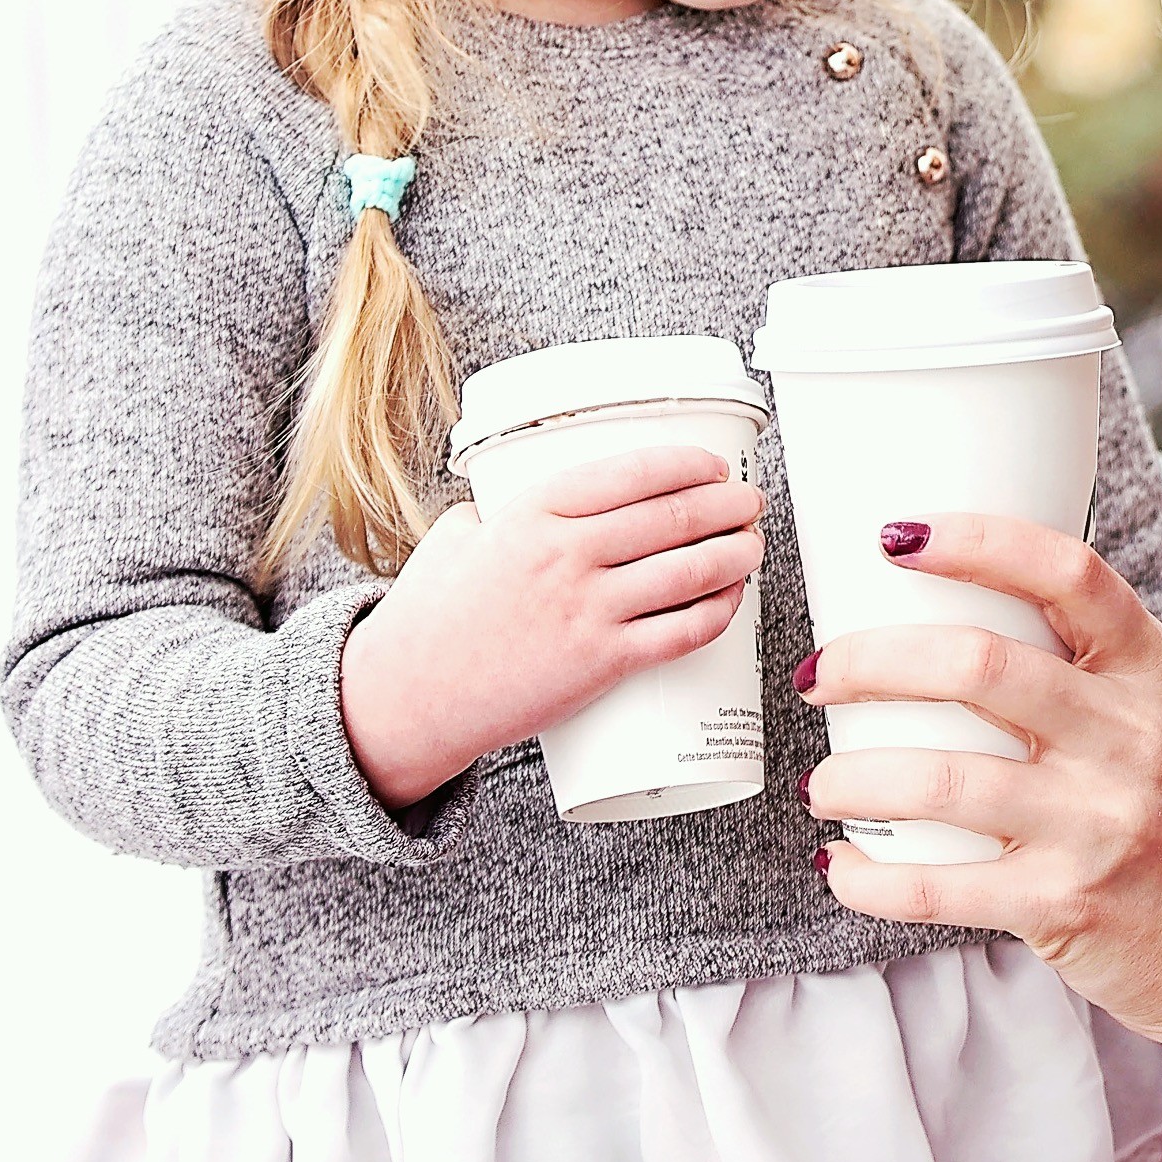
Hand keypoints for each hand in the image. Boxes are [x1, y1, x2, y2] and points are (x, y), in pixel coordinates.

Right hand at [339, 443, 762, 808]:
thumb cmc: (428, 619)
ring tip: (753, 545)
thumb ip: (494, 513)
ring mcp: (587, 610)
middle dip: (727, 504)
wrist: (408, 696)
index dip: (689, 465)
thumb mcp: (455, 539)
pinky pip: (680, 633)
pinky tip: (732, 601)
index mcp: (534, 512)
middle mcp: (566, 554)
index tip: (715, 466)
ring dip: (736, 553)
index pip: (634, 472)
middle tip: (750, 502)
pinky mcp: (600, 663)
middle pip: (674, 517)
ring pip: (689, 571)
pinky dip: (718, 612)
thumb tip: (520, 504)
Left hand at [800, 512, 1161, 1044]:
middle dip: (870, 663)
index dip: (976, 541)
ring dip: (851, 780)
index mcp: (1151, 671)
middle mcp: (1132, 738)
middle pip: (977, 667)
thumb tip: (942, 606)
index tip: (894, 537)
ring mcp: (1100, 825)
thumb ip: (1078, 663)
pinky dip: (869, 879)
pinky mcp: (1067, 905)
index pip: (1068, 574)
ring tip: (821, 786)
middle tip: (821, 678)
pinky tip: (842, 867)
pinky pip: (938, 889)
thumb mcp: (1157, 714)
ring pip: (940, 781)